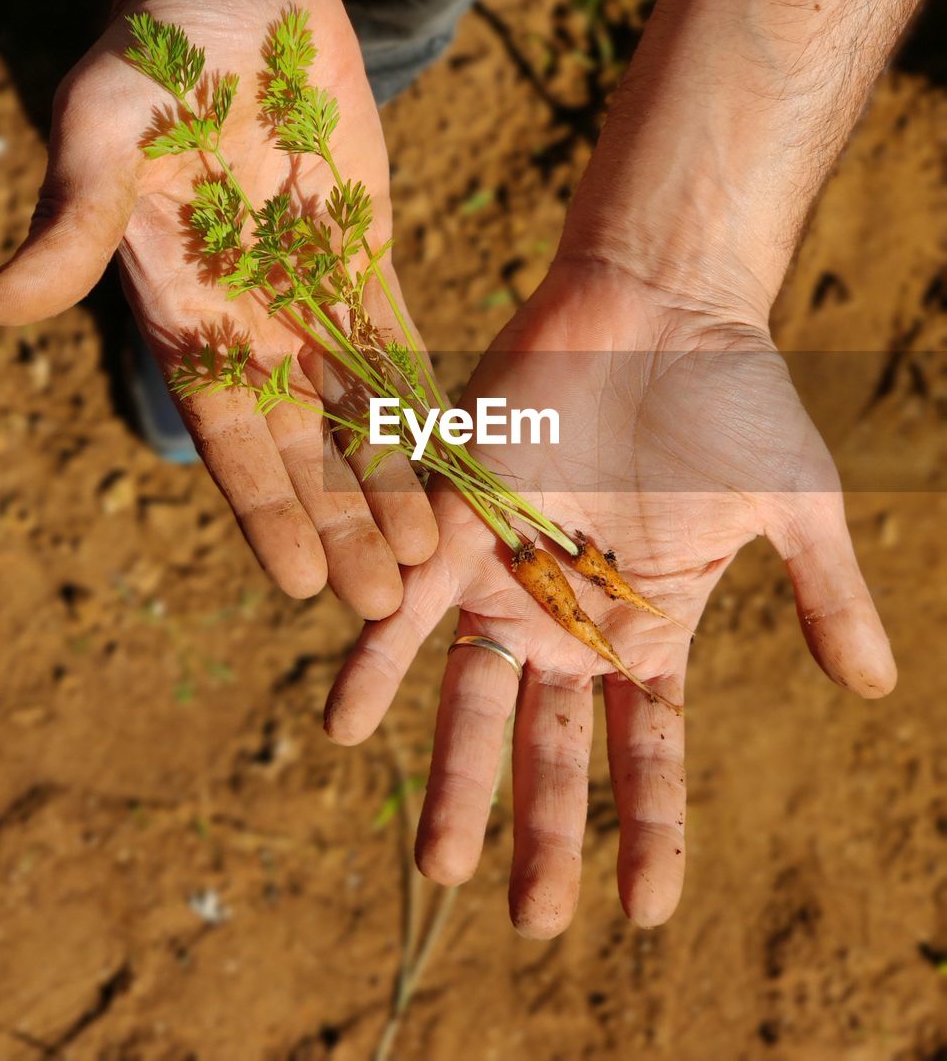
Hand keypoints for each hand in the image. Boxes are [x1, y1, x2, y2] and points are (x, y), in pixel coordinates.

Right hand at [0, 0, 436, 613]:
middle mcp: (248, 324)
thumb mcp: (103, 132)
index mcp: (185, 317)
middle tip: (387, 603)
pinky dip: (424, 403)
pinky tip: (457, 459)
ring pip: (358, 413)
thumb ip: (71, 225)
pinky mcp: (363, 255)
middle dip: (344, 523)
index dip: (268, 511)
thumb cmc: (151, 55)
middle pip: (304, 449)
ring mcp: (310, 295)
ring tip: (434, 556)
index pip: (231, 439)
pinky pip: (398, 344)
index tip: (305, 582)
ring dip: (392, 483)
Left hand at [323, 260, 895, 935]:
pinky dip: (377, 661)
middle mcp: (570, 614)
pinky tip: (349, 723)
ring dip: (452, 778)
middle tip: (529, 922)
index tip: (646, 912)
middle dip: (542, 831)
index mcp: (650, 625)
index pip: (650, 749)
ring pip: (471, 696)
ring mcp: (508, 572)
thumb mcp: (796, 504)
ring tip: (437, 868)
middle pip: (552, 745)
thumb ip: (825, 595)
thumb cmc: (733, 396)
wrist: (658, 303)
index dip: (651, 830)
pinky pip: (405, 605)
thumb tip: (877, 687)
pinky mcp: (455, 519)